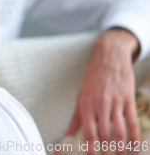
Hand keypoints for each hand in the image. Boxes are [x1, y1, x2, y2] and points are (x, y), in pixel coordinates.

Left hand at [65, 28, 140, 154]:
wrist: (108, 58)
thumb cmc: (92, 78)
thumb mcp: (80, 96)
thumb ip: (76, 117)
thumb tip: (68, 133)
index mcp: (85, 105)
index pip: (88, 133)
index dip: (91, 149)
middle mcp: (100, 105)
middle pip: (106, 135)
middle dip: (108, 151)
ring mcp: (115, 102)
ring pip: (120, 131)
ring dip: (121, 148)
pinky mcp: (127, 99)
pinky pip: (132, 121)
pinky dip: (135, 137)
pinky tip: (135, 147)